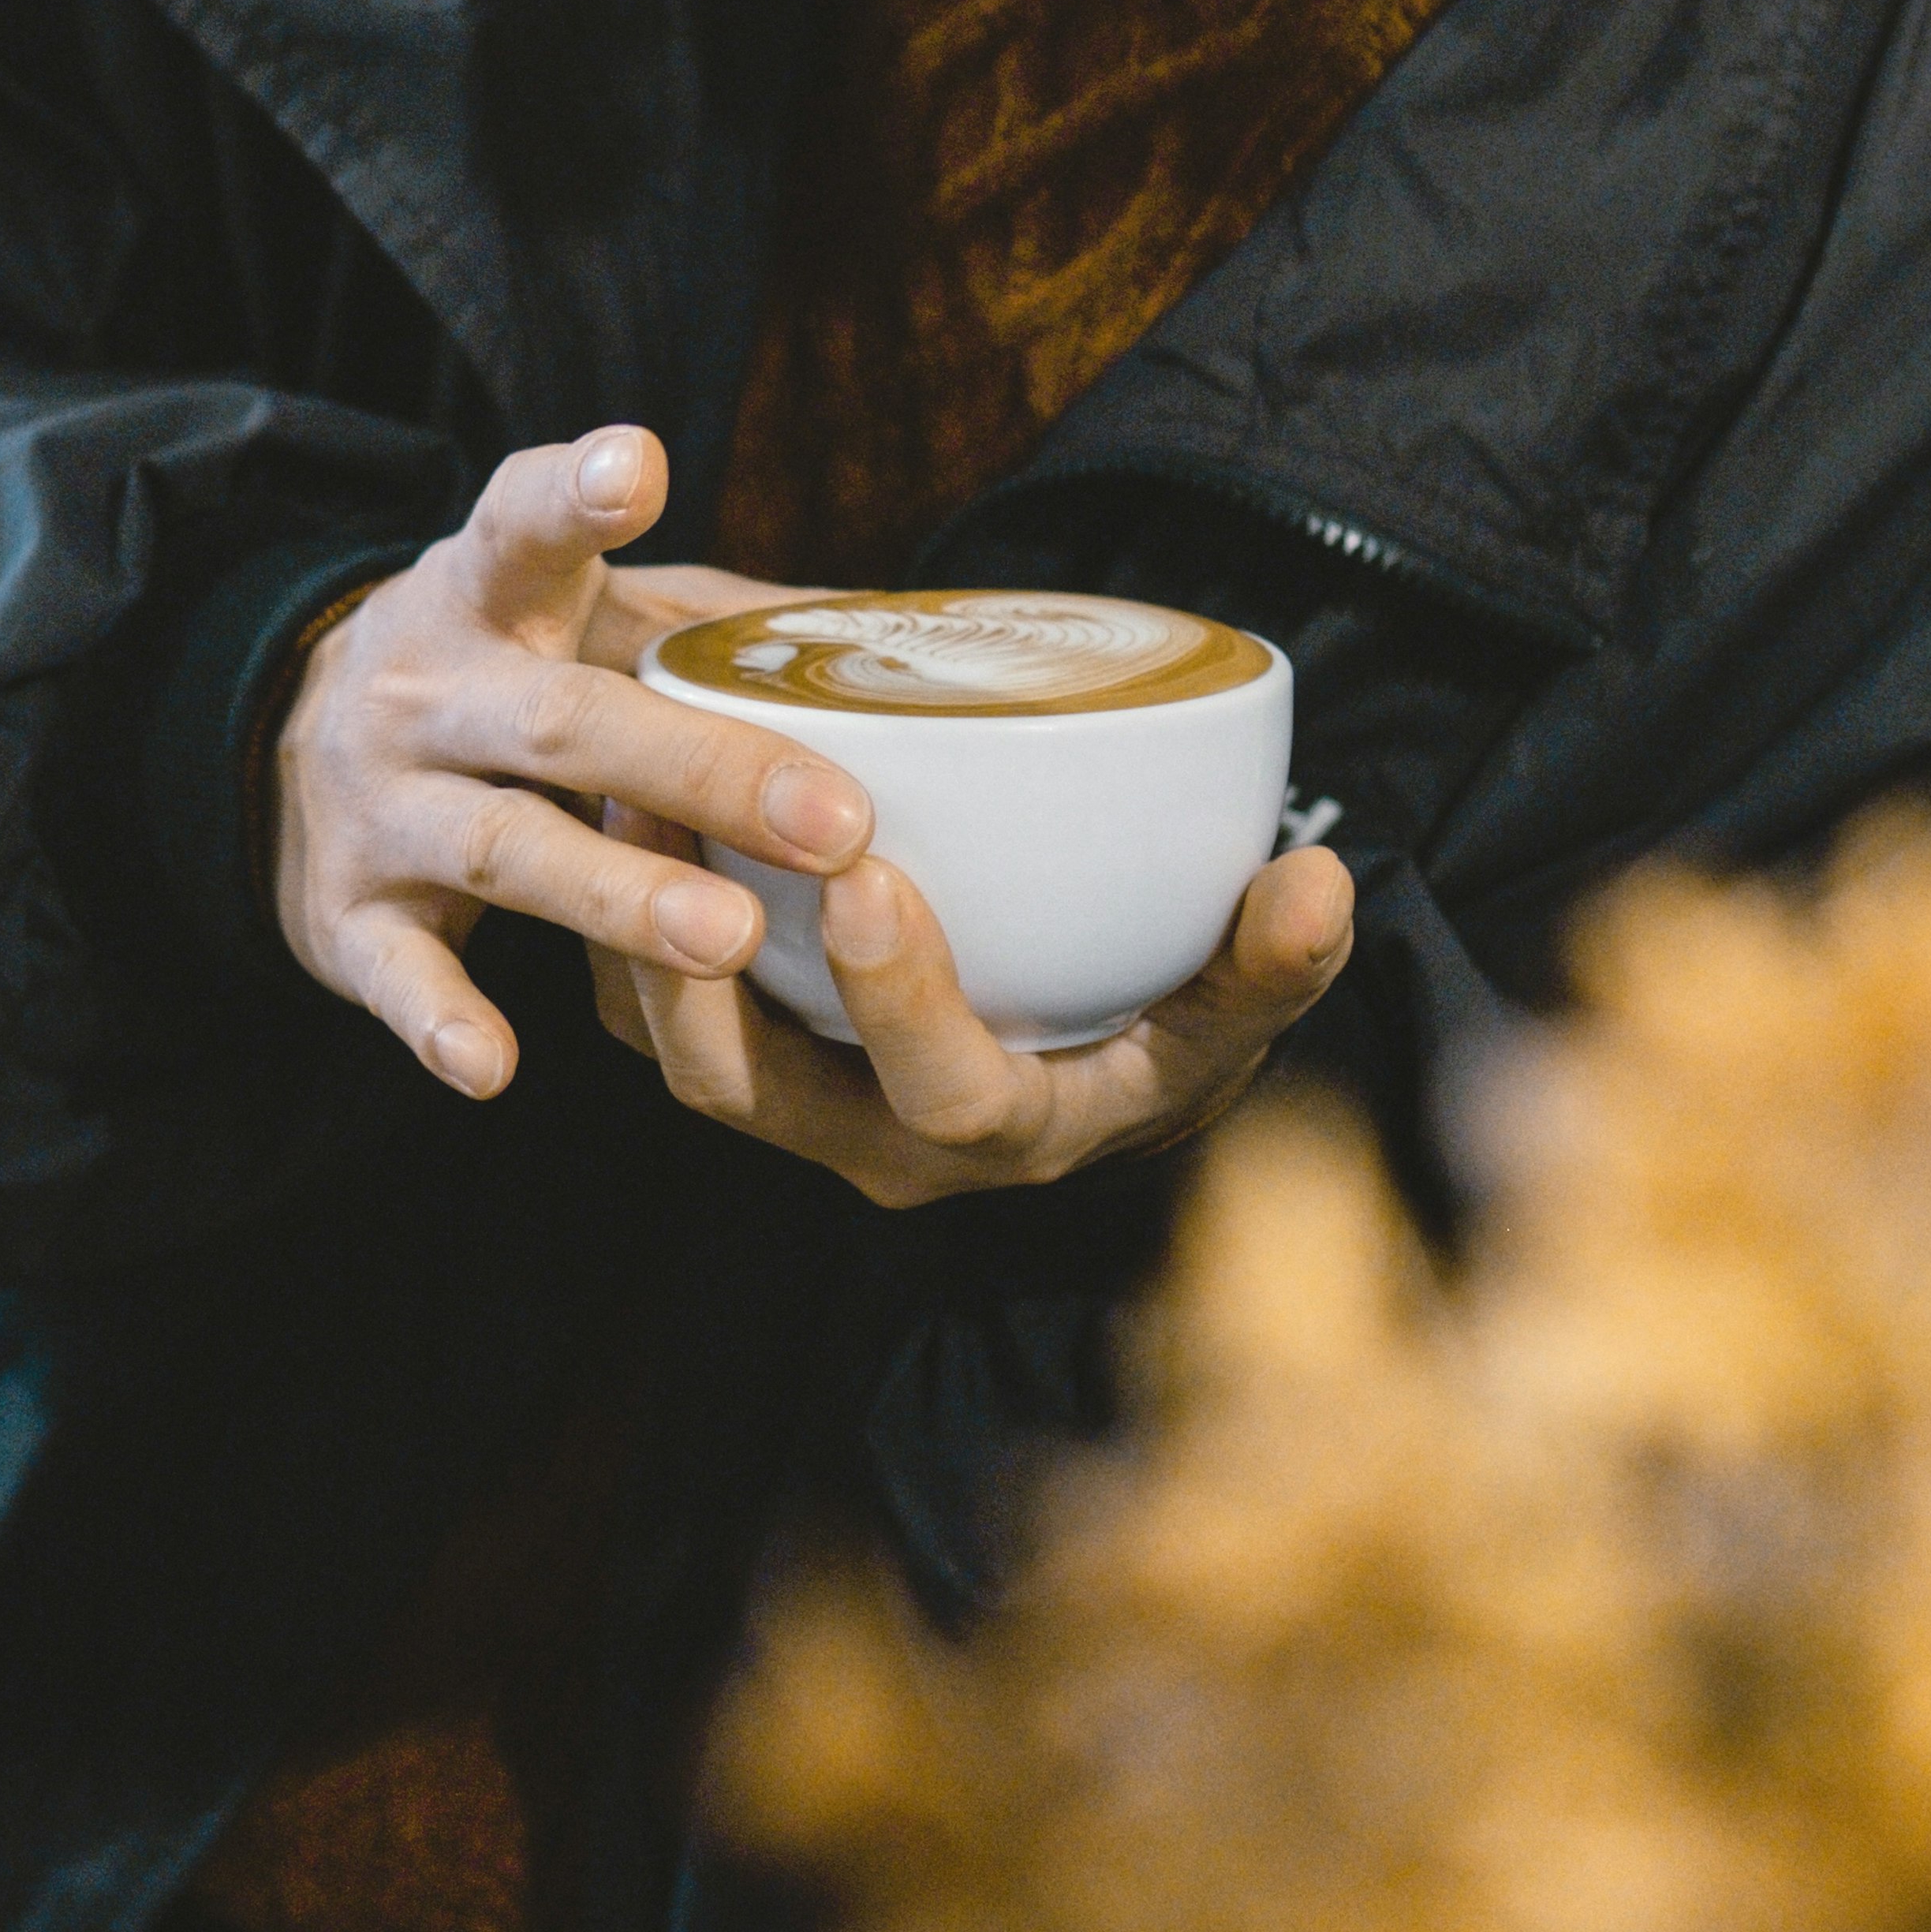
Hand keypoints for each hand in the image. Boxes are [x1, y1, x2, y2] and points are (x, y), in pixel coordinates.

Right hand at [272, 428, 872, 1096]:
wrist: (279, 748)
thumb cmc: (490, 673)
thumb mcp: (563, 612)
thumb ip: (703, 620)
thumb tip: (892, 629)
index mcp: (484, 595)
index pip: (521, 526)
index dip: (574, 497)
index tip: (636, 469)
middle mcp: (424, 692)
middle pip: (564, 722)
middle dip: (700, 771)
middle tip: (834, 821)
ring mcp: (379, 806)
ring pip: (501, 849)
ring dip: (615, 896)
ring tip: (729, 936)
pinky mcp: (342, 915)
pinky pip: (396, 974)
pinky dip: (440, 1020)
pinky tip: (494, 1065)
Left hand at [589, 819, 1356, 1207]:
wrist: (1090, 1059)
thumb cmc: (1165, 1021)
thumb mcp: (1236, 1007)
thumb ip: (1274, 959)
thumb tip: (1319, 883)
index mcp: (1002, 1135)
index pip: (941, 1096)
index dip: (901, 1001)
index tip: (871, 882)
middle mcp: (876, 1144)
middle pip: (757, 1088)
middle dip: (712, 965)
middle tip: (693, 819)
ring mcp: (797, 1106)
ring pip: (677, 1048)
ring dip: (635, 932)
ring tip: (620, 787)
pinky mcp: (742, 1052)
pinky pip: (649, 1008)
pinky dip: (621, 918)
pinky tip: (611, 794)